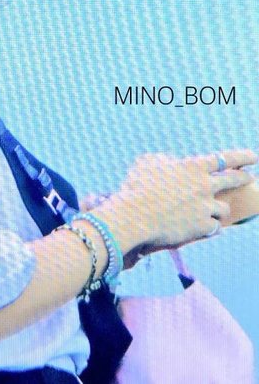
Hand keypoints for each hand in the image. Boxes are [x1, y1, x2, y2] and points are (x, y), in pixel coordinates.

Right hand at [114, 148, 257, 247]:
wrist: (136, 216)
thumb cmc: (136, 186)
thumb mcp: (147, 163)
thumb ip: (164, 160)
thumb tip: (171, 163)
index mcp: (193, 167)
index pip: (225, 158)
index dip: (241, 156)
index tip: (252, 157)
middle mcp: (205, 186)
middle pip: (234, 180)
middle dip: (244, 177)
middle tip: (250, 177)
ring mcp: (206, 207)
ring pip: (224, 209)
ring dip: (218, 209)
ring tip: (213, 211)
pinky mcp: (202, 227)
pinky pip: (214, 227)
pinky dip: (208, 226)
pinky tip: (203, 227)